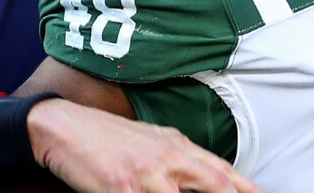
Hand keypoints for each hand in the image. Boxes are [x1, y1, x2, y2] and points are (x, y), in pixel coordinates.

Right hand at [27, 99, 260, 192]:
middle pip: (216, 185)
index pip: (225, 172)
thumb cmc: (110, 138)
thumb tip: (215, 179)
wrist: (64, 127)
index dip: (248, 189)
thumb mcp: (154, 140)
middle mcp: (168, 158)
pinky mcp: (120, 187)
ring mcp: (145, 174)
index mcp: (178, 147)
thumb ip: (183, 160)